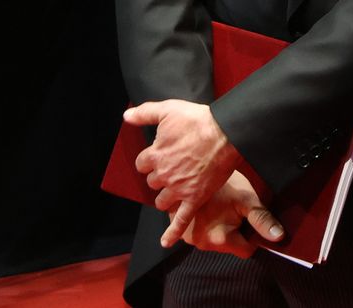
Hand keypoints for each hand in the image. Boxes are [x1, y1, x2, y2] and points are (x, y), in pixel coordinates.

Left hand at [125, 99, 240, 247]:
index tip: (159, 155)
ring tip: (174, 191)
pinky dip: (173, 233)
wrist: (226, 133)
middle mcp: (163, 174)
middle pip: (152, 182)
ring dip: (165, 197)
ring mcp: (178, 189)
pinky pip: (181, 220)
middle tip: (173, 169)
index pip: (142, 164)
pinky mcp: (194, 198)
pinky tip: (167, 242)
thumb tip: (126, 116)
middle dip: (159, 177)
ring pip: (161, 201)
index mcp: (155, 155)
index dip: (150, 159)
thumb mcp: (168, 109)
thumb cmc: (198, 120)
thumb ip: (144, 113)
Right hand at [182, 171, 284, 255]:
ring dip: (220, 228)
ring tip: (219, 207)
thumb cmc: (222, 183)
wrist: (191, 170)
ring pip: (216, 241)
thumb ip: (262, 220)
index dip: (253, 238)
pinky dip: (207, 225)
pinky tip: (209, 210)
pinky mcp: (181, 232)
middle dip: (235, 232)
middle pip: (230, 246)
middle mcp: (203, 243)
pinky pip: (201, 234)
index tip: (251, 222)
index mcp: (220, 239)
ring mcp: (189, 238)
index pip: (246, 251)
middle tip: (233, 211)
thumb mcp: (245, 198)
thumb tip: (278, 237)